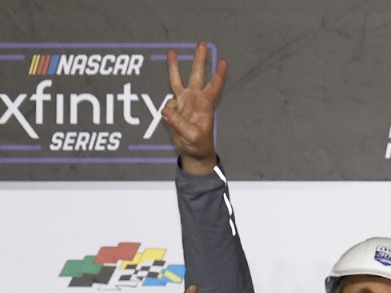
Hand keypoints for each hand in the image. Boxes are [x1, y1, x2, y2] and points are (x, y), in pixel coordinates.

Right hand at [163, 41, 226, 173]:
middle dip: (199, 59)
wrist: (192, 152)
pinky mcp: (174, 107)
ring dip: (174, 66)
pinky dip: (167, 111)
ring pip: (178, 80)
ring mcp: (184, 101)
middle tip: (202, 43)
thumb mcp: (192, 137)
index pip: (213, 87)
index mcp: (206, 105)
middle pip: (197, 75)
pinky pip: (167, 104)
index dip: (218, 76)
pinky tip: (171, 121)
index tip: (224, 62)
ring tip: (171, 50)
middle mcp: (196, 99)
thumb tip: (166, 110)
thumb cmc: (198, 145)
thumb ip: (179, 123)